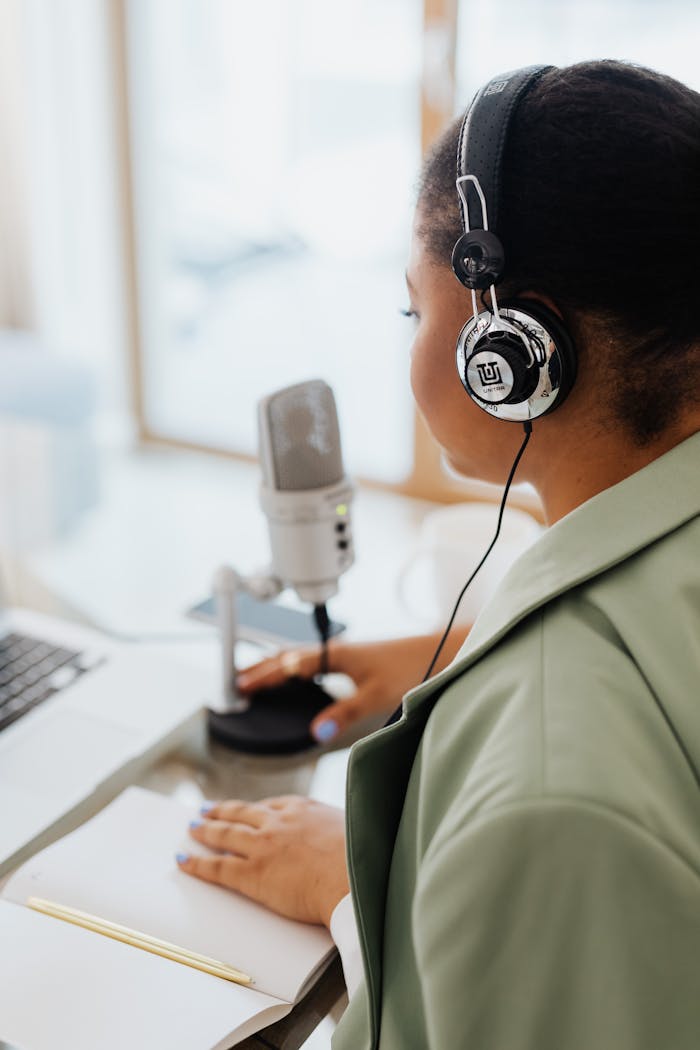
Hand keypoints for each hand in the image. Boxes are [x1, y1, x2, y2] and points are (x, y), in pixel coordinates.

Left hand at [177, 796, 348, 927]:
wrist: (353, 878)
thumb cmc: (360, 861)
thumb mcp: (353, 829)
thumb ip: (337, 830)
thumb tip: (342, 838)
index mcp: (303, 809)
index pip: (271, 805)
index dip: (254, 808)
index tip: (245, 808)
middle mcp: (278, 822)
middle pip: (243, 813)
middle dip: (223, 811)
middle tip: (207, 810)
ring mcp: (263, 846)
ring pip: (226, 834)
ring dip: (206, 829)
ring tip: (193, 827)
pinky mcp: (253, 873)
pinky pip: (217, 867)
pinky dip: (197, 863)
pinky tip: (184, 860)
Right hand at [236, 629, 470, 744]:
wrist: (438, 653)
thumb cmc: (411, 668)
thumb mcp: (376, 695)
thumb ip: (344, 713)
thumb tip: (317, 731)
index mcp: (335, 655)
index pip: (289, 664)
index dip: (264, 675)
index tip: (241, 686)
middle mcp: (336, 651)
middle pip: (288, 657)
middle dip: (261, 668)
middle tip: (236, 681)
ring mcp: (343, 653)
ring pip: (299, 658)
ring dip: (276, 666)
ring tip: (255, 677)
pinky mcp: (352, 659)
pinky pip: (311, 661)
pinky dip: (293, 668)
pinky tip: (295, 677)